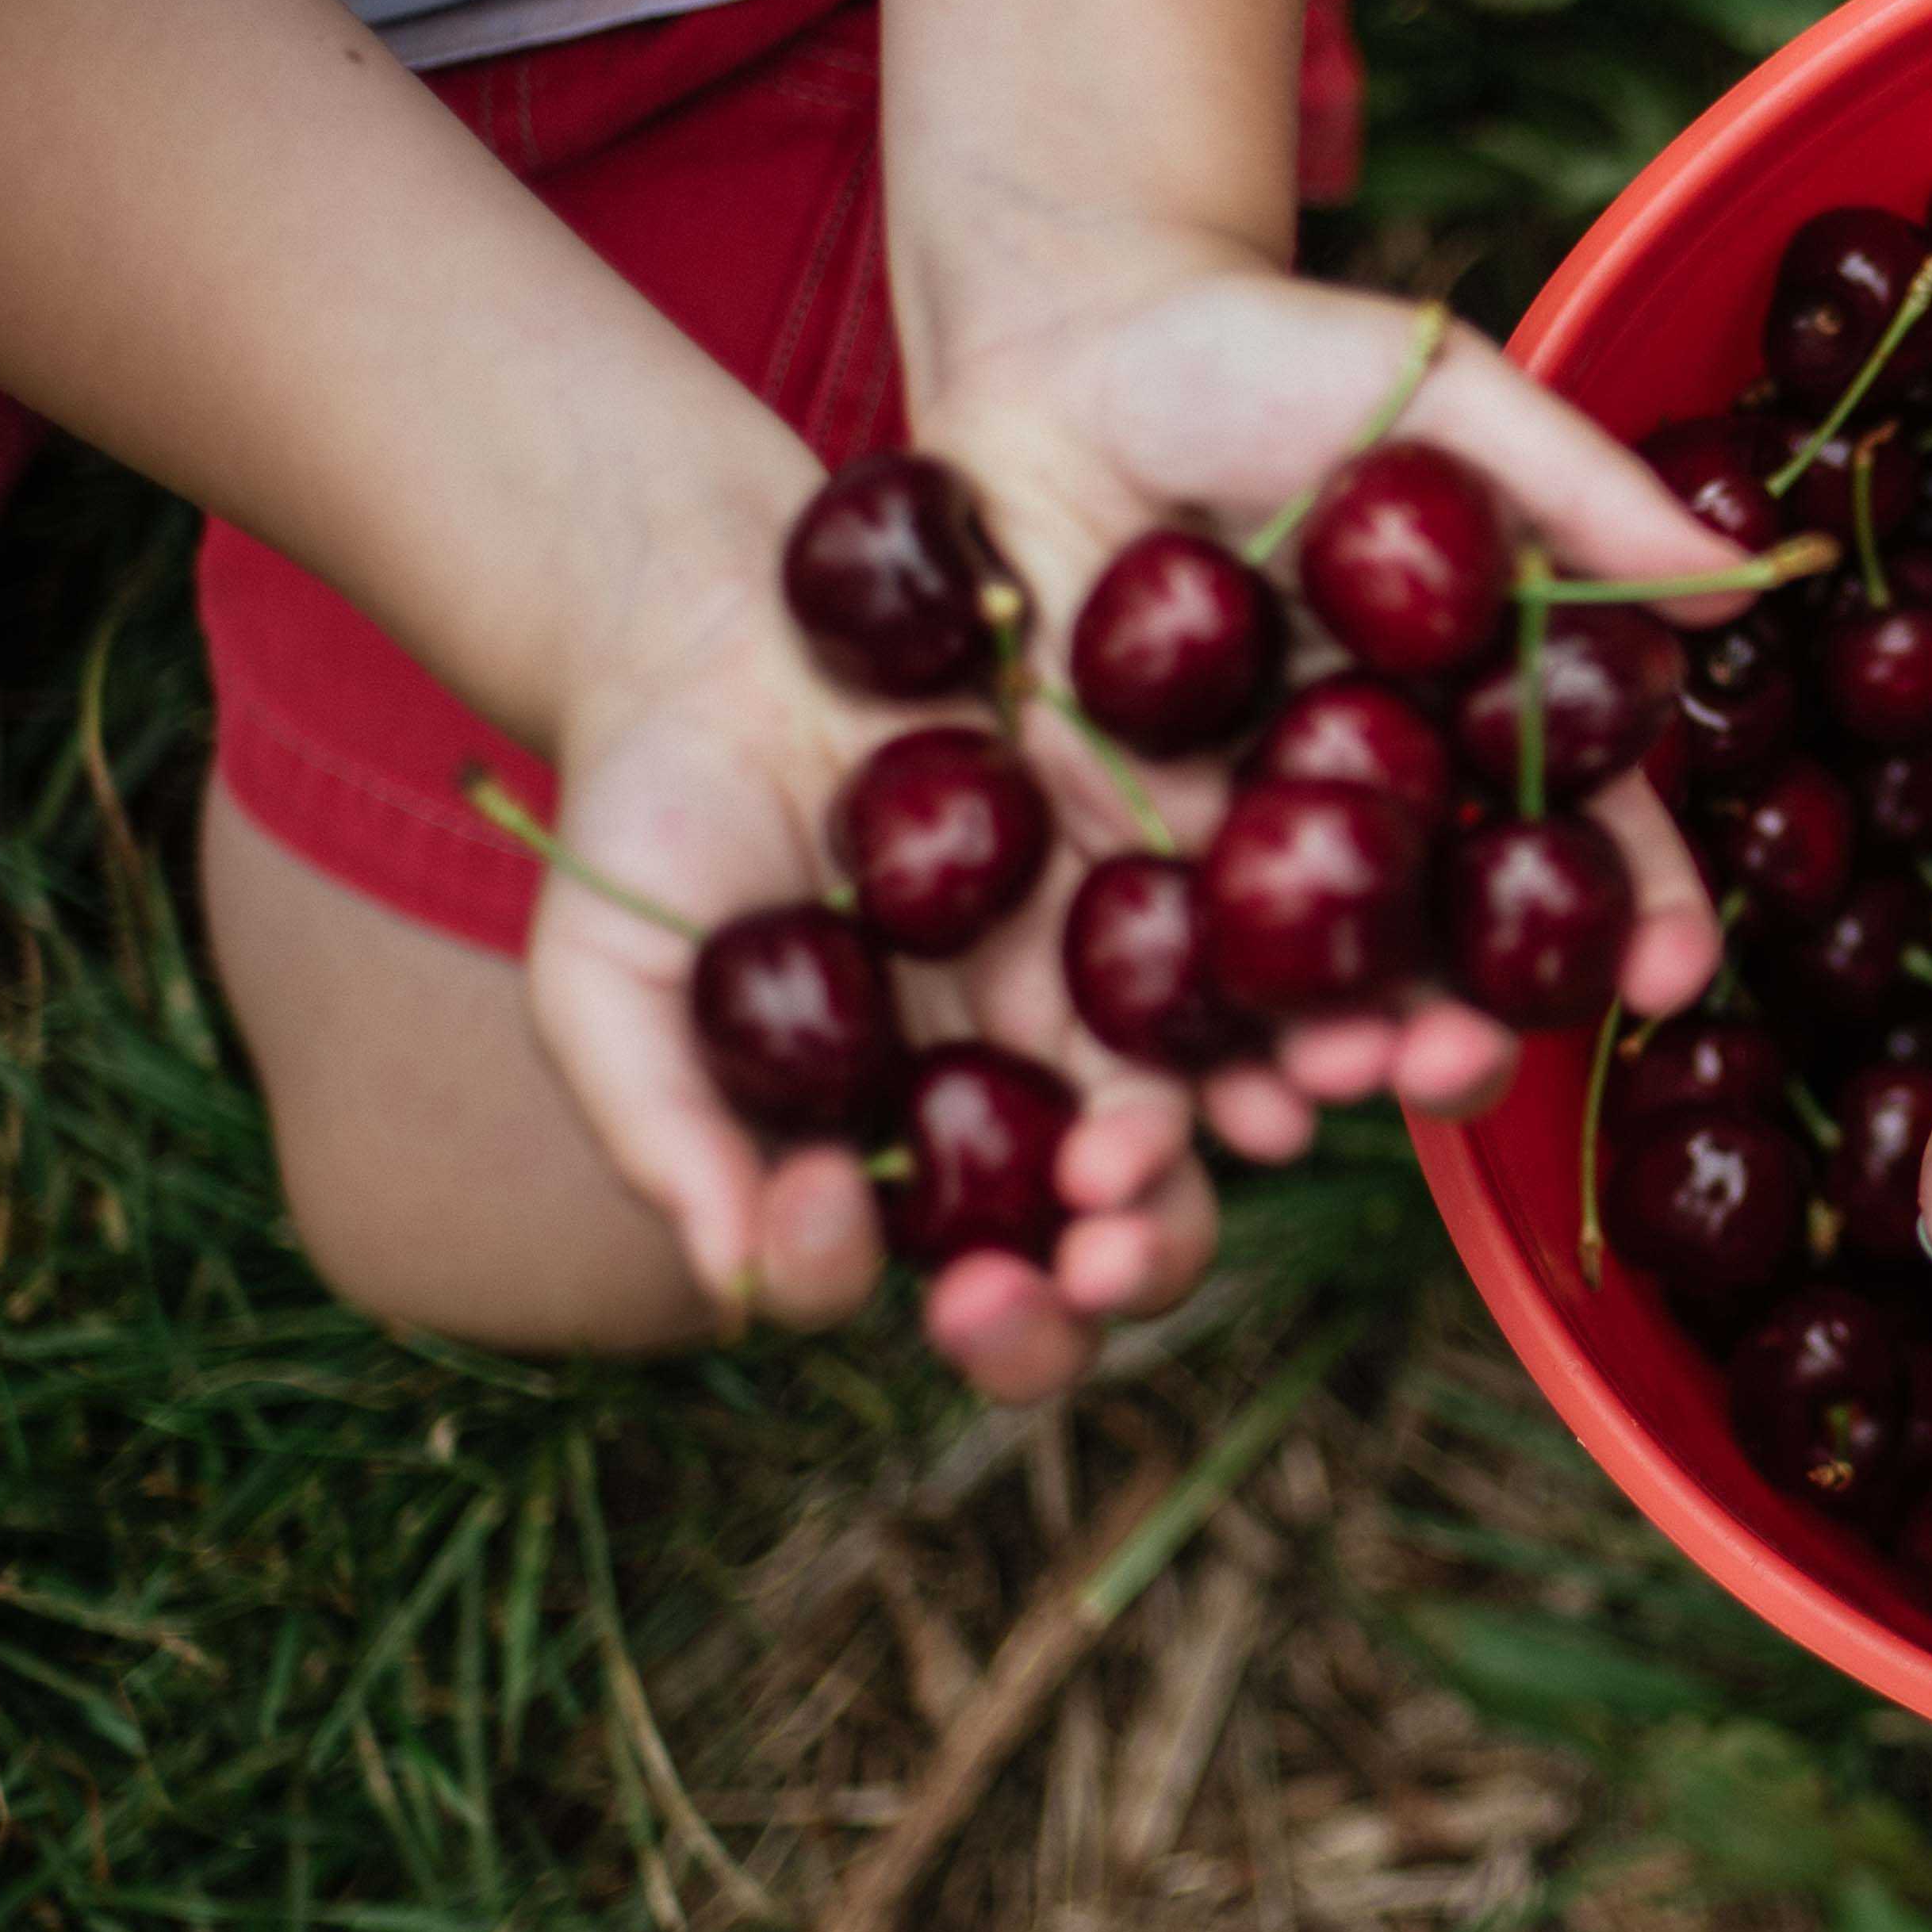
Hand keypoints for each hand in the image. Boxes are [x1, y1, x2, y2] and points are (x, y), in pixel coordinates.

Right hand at [523, 517, 1248, 1404]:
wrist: (727, 611)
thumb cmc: (654, 813)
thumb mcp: (613, 974)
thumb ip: (664, 1127)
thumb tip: (738, 1274)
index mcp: (932, 1146)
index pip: (995, 1288)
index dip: (1005, 1319)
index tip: (963, 1288)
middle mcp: (1057, 1075)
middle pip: (1143, 1217)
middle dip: (1146, 1249)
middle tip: (1113, 1243)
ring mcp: (1136, 957)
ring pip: (1240, 1078)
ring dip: (1271, 1110)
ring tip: (1278, 1120)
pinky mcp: (1189, 827)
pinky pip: (1266, 913)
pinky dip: (1305, 961)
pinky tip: (1317, 971)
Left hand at [907, 237, 1750, 1323]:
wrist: (1048, 346)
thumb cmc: (1259, 350)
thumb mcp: (1438, 394)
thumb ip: (1578, 487)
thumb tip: (1741, 586)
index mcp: (1476, 709)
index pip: (1582, 828)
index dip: (1634, 907)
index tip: (1670, 975)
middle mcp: (1373, 796)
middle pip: (1438, 944)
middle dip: (1460, 1028)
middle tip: (1456, 1070)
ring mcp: (1234, 832)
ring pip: (1294, 980)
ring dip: (1313, 1058)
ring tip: (1324, 1095)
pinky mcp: (1094, 844)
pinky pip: (1131, 970)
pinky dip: (1151, 1053)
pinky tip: (1169, 1112)